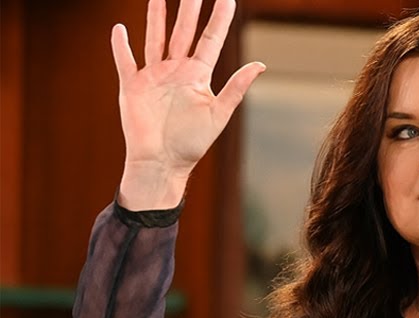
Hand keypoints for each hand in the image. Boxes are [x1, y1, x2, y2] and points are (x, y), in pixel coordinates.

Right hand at [112, 0, 264, 207]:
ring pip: (155, 39)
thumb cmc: (192, 144)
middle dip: (188, 9)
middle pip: (183, 33)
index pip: (210, 40)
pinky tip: (120, 28)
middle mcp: (176, 71)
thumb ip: (236, 87)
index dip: (219, 19)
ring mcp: (153, 76)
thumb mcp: (219, 113)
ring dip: (156, 18)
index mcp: (198, 76)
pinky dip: (121, 46)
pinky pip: (125, 61)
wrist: (162, 163)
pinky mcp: (132, 86)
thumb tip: (260, 64)